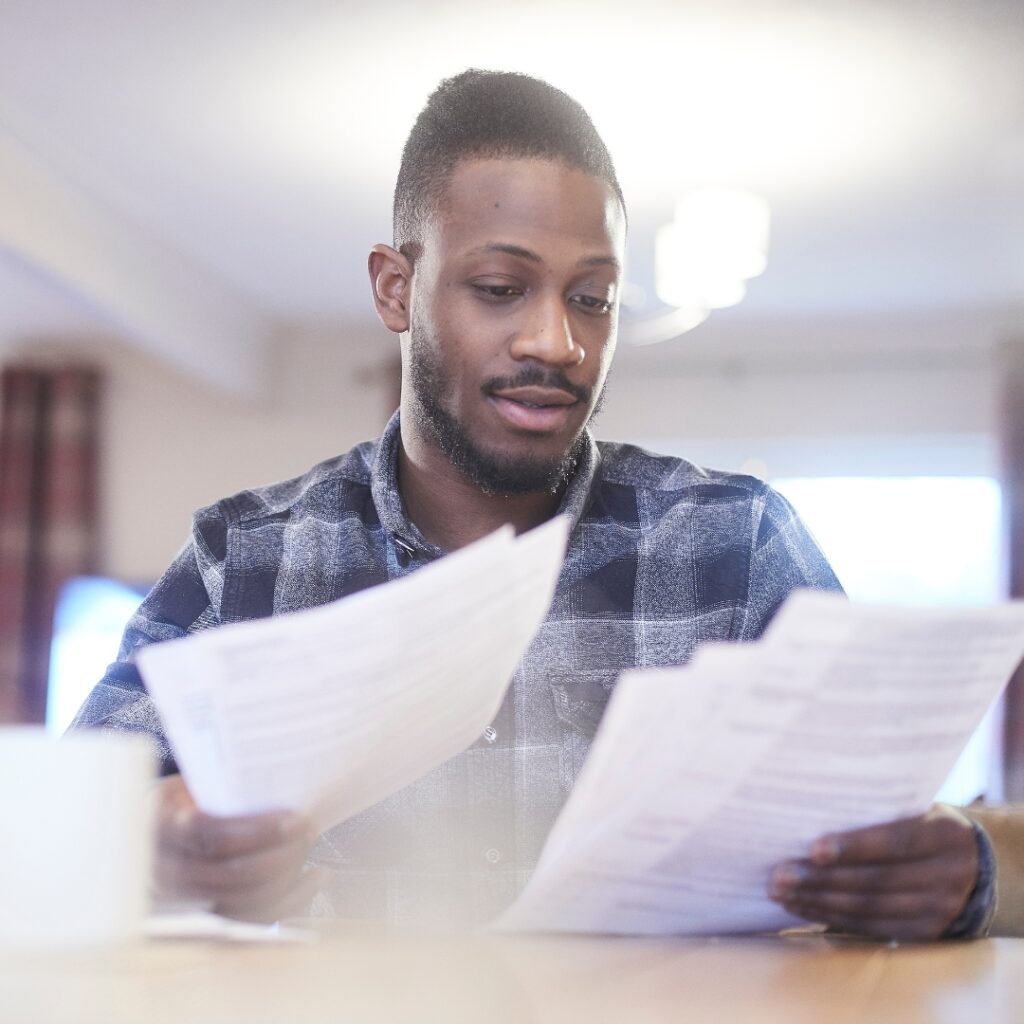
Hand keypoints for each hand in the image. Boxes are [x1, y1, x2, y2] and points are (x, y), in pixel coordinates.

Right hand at [154, 774, 318, 921]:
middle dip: (277, 855)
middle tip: (306, 830)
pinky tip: (315, 878)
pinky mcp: (208, 913)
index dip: (254, 830)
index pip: (207, 834)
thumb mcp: (195, 778)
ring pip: (242, 900)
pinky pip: (251, 919)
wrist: (162, 822)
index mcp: (161, 827)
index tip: (291, 819)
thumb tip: (282, 774)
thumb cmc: (189, 795)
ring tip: (307, 846)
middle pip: (228, 874)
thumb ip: (225, 781)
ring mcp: (184, 899)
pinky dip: (290, 901)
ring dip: (286, 875)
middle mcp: (166, 870)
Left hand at [768, 805, 978, 940]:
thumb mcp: (914, 809)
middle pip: (876, 880)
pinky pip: (870, 928)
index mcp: (945, 835)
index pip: (896, 842)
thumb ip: (876, 810)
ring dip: (819, 901)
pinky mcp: (924, 933)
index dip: (854, 846)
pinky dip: (831, 917)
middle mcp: (948, 875)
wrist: (973, 864)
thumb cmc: (923, 825)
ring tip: (780, 892)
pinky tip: (801, 906)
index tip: (813, 848)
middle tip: (779, 874)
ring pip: (869, 908)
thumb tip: (809, 810)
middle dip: (822, 879)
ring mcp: (939, 910)